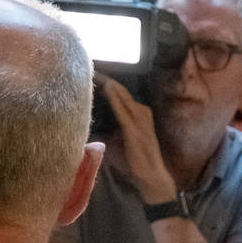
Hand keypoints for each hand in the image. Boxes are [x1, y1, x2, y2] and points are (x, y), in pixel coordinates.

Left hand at [96, 76, 174, 204]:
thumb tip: (90, 126)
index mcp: (138, 113)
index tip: (92, 72)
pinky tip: (105, 86)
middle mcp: (141, 112)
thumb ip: (110, 130)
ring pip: (122, 94)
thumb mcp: (121, 141)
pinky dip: (113, 96)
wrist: (152, 177)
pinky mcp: (135, 129)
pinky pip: (122, 108)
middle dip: (104, 77)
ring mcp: (140, 119)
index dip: (106, 82)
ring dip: (107, 82)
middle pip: (120, 89)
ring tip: (93, 72)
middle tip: (89, 66)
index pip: (119, 93)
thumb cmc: (135, 162)